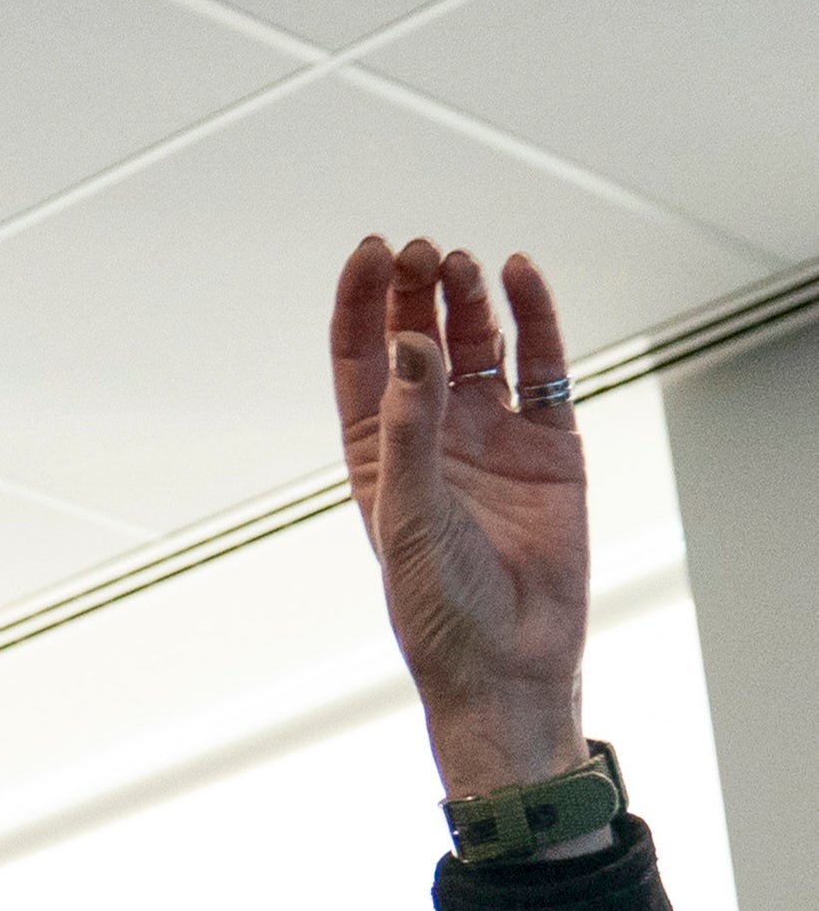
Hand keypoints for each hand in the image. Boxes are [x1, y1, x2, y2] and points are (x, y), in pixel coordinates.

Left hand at [327, 235, 590, 797]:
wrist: (506, 660)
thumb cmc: (438, 605)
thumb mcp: (406, 513)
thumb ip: (409, 428)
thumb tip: (409, 346)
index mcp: (376, 452)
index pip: (360, 358)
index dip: (361, 303)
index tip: (371, 252)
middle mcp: (432, 436)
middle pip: (419, 340)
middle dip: (415, 292)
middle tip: (420, 251)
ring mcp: (492, 436)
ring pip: (479, 346)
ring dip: (469, 301)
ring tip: (462, 262)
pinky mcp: (550, 447)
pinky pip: (544, 370)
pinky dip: (536, 322)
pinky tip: (522, 278)